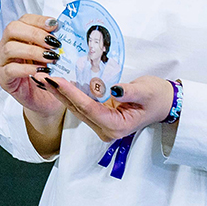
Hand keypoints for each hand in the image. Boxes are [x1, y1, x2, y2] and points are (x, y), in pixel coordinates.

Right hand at [0, 14, 66, 121]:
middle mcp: (8, 45)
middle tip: (54, 44)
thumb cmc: (51, 74)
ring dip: (32, 51)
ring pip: (10, 48)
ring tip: (50, 59)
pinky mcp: (4, 78)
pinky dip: (26, 69)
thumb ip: (56, 42)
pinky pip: (10, 69)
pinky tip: (41, 71)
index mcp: (20, 35)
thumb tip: (68, 30)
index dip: (39, 20)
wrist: (47, 101)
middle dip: (35, 34)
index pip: (24, 19)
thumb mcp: (54, 55)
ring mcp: (4, 61)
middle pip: (12, 29)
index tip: (56, 25)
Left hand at [41, 74, 173, 142]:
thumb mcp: (146, 91)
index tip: (57, 80)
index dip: (71, 94)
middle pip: (77, 109)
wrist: (165, 102)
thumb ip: (130, 92)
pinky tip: (55, 83)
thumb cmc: (157, 97)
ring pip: (75, 107)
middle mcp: (106, 129)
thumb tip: (115, 90)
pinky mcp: (99, 116)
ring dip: (59, 92)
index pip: (89, 108)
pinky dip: (68, 93)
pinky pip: (80, 104)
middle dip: (59, 92)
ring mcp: (101, 124)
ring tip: (43, 77)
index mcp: (117, 127)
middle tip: (42, 76)